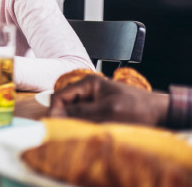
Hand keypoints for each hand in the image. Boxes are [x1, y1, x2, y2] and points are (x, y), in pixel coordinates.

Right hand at [49, 75, 168, 125]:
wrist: (158, 111)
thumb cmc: (136, 108)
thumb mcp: (107, 110)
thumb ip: (81, 112)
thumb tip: (56, 115)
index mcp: (88, 83)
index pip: (59, 96)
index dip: (55, 111)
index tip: (56, 126)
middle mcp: (87, 88)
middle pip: (65, 104)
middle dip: (65, 117)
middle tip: (71, 130)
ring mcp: (93, 97)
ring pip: (73, 111)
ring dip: (76, 121)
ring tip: (84, 130)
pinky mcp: (98, 106)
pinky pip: (83, 115)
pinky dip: (84, 123)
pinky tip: (92, 128)